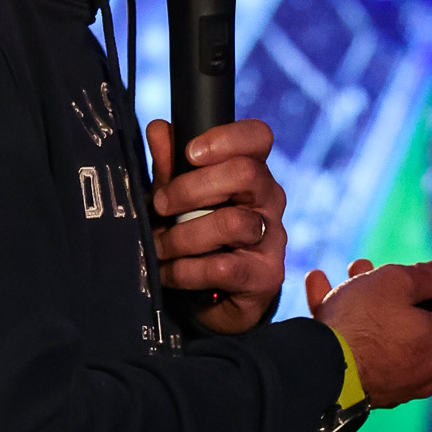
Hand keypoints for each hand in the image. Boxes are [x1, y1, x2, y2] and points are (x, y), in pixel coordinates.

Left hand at [148, 117, 286, 334]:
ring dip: (183, 235)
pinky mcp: (265, 276)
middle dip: (191, 188)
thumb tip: (159, 129)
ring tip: (160, 246)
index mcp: (251, 173)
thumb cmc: (197, 238)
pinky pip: (222, 267)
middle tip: (160, 204)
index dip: (225, 138)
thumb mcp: (179, 199)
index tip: (190, 153)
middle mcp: (269, 200)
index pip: (258, 137)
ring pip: (232, 222)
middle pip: (245, 173)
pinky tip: (168, 273)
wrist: (216, 303)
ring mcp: (272, 238)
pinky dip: (184, 270)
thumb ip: (171, 165)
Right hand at [304, 255, 431, 408]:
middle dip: (402, 293)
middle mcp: (425, 371)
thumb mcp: (395, 282)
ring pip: (389, 336)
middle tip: (381, 272)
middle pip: (424, 326)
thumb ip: (427, 275)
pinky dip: (350, 324)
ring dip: (371, 303)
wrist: (315, 370)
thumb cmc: (361, 323)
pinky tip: (321, 289)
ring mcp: (395, 384)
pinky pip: (363, 351)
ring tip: (350, 275)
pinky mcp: (365, 389)